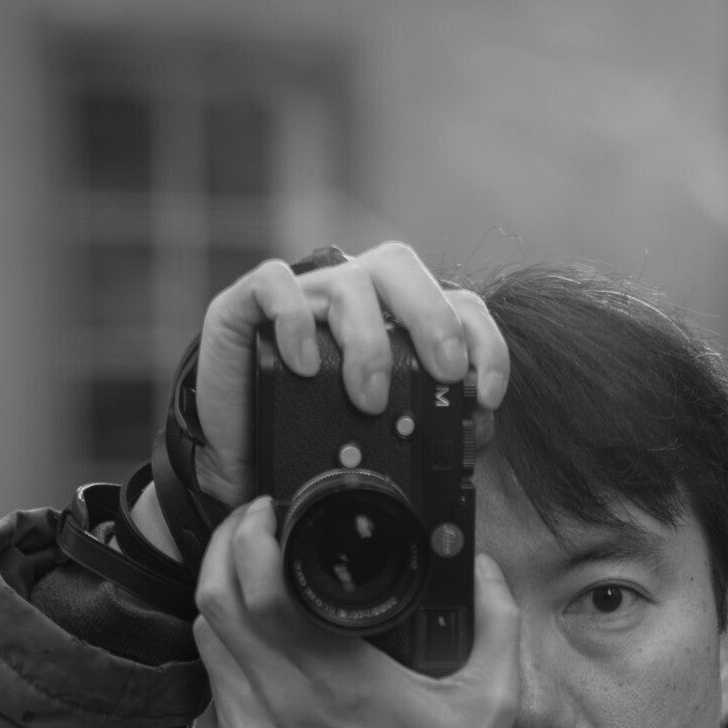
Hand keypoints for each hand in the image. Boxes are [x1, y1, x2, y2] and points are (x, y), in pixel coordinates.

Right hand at [193, 241, 509, 508]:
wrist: (238, 459)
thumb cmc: (315, 440)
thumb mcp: (383, 440)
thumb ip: (430, 427)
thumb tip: (477, 427)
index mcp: (395, 320)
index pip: (452, 302)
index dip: (482, 340)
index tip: (489, 393)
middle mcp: (352, 297)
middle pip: (400, 268)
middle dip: (433, 319)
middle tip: (443, 375)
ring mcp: (302, 296)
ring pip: (348, 279)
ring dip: (369, 340)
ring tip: (369, 399)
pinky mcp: (246, 305)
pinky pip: (274, 284)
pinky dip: (294, 318)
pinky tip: (306, 364)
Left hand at [194, 500, 520, 727]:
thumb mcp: (493, 703)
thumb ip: (495, 623)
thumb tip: (483, 566)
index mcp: (339, 676)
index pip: (261, 581)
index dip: (255, 530)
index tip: (274, 508)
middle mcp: (282, 696)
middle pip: (215, 594)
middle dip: (229, 542)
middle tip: (256, 520)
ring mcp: (253, 724)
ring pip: (204, 630)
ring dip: (218, 586)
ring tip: (249, 562)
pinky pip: (213, 671)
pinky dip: (222, 635)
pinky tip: (251, 624)